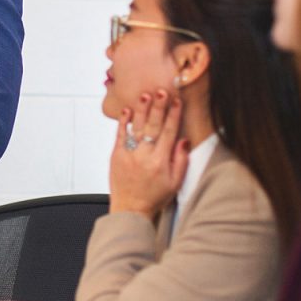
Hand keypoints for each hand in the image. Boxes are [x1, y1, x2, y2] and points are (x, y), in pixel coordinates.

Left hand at [108, 89, 189, 216]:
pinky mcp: (116, 155)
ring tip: (145, 95)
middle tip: (161, 91)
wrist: (130, 209)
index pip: (169, 133)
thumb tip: (184, 140)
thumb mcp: (175, 183)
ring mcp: (129, 154)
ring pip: (136, 128)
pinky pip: (120, 135)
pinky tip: (126, 110)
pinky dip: (123, 122)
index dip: (174, 115)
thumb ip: (181, 161)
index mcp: (161, 162)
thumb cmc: (154, 196)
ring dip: (141, 110)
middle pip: (153, 126)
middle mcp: (144, 156)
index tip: (177, 101)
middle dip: (158, 107)